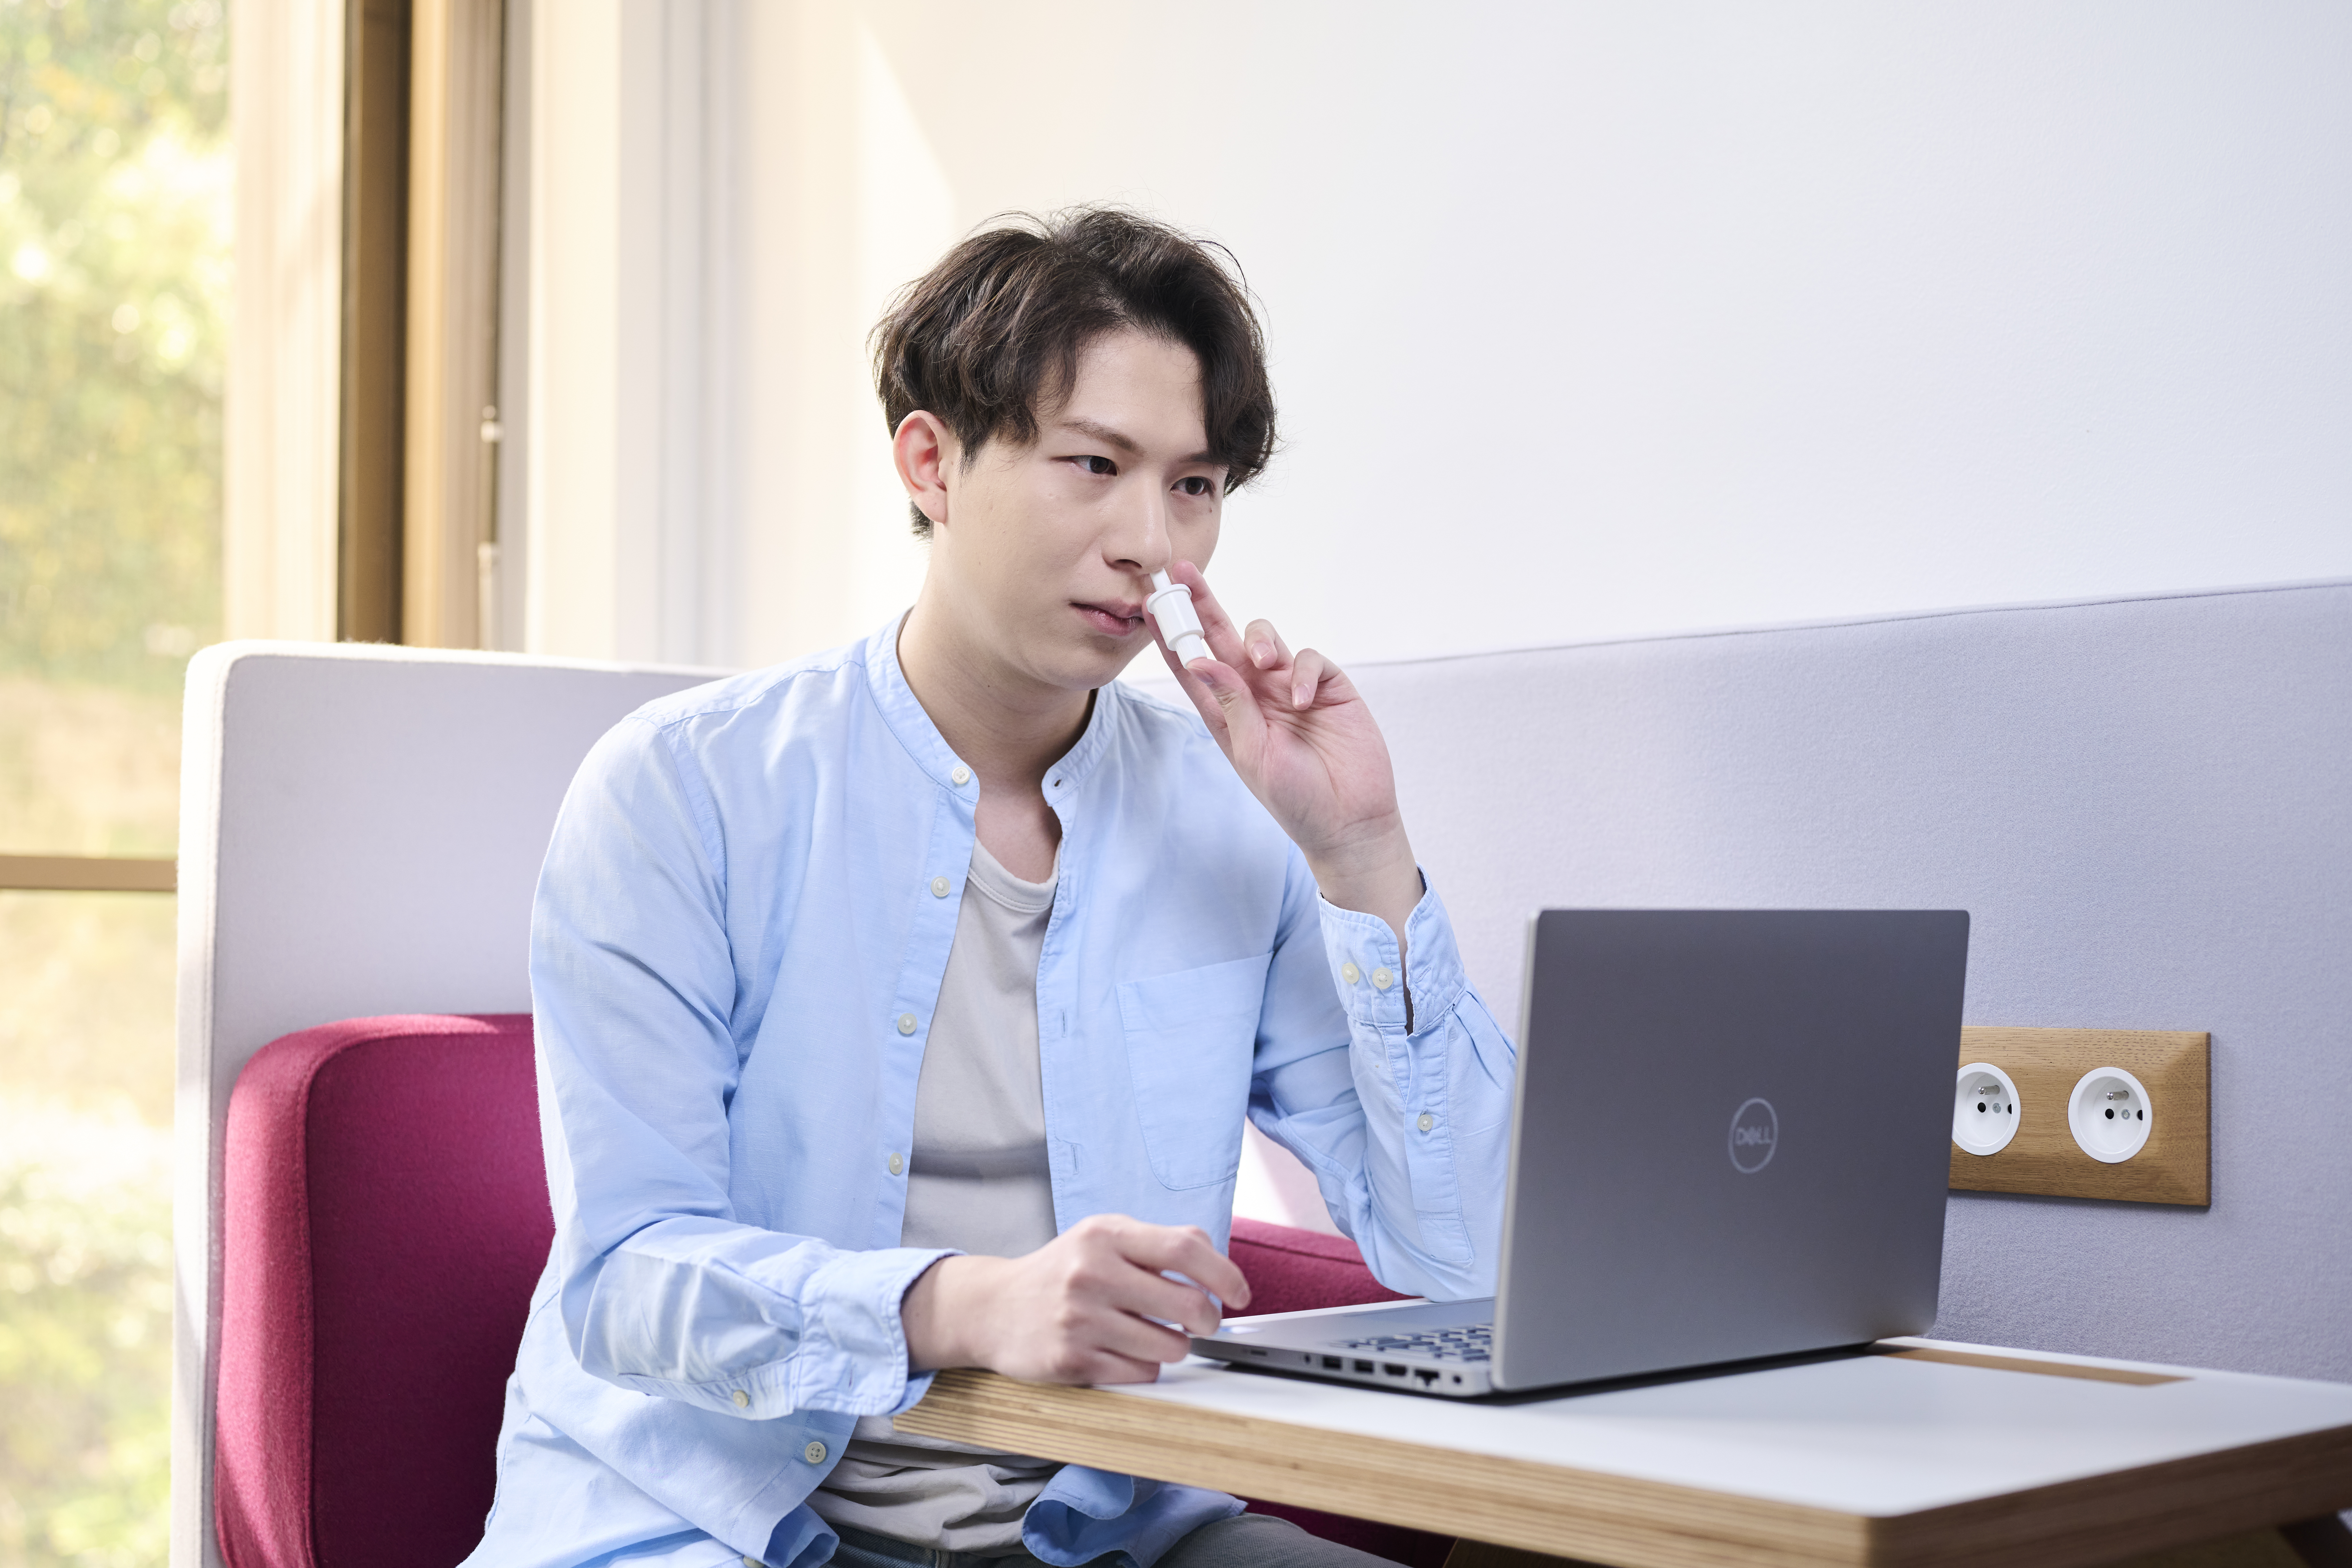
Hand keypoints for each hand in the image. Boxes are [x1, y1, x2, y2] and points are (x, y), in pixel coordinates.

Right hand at [900, 1213, 1250, 1383]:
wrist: (993, 1308)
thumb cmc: (1061, 1271)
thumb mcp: (1102, 1237)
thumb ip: (1156, 1243)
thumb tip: (1216, 1262)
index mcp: (1105, 1234)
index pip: (1185, 1248)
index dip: (1225, 1274)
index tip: (1239, 1294)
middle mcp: (1091, 1272)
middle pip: (1187, 1303)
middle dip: (1206, 1320)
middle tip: (1199, 1322)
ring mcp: (1079, 1318)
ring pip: (1169, 1346)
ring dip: (1173, 1346)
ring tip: (1152, 1335)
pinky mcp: (1070, 1360)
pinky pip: (1140, 1372)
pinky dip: (1143, 1366)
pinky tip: (1123, 1352)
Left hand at [1153, 562, 1422, 945]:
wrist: (1349, 821)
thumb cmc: (1297, 799)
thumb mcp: (1252, 755)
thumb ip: (1231, 706)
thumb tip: (1199, 661)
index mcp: (1228, 714)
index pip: (1193, 667)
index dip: (1171, 637)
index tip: (1148, 607)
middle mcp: (1255, 695)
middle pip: (1223, 639)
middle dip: (1204, 606)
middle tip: (1183, 574)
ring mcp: (1291, 688)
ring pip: (1265, 639)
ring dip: (1259, 640)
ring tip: (1265, 662)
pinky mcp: (1328, 687)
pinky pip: (1311, 659)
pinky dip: (1306, 671)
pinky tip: (1305, 698)